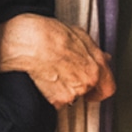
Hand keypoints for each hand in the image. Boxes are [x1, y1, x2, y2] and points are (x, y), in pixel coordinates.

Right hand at [0, 14, 114, 108]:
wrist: (23, 42)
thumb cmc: (45, 32)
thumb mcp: (74, 32)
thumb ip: (92, 48)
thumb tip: (103, 57)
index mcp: (95, 66)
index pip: (108, 86)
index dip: (100, 85)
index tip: (93, 84)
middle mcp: (87, 82)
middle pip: (88, 90)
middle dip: (78, 81)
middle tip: (63, 68)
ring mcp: (72, 93)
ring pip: (72, 94)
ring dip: (64, 85)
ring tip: (50, 68)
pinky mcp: (56, 100)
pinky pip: (57, 99)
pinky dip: (51, 90)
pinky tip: (43, 75)